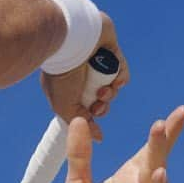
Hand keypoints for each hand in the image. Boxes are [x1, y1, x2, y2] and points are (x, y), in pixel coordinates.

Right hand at [41, 12, 130, 141]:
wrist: (69, 44)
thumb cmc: (61, 76)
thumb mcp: (65, 106)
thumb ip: (81, 123)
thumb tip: (99, 138)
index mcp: (70, 90)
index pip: (87, 108)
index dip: (93, 114)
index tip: (92, 114)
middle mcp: (83, 78)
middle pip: (102, 99)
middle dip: (103, 104)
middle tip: (99, 101)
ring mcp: (97, 64)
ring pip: (112, 86)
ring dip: (111, 92)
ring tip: (105, 88)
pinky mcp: (111, 52)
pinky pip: (122, 70)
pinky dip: (121, 77)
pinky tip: (116, 79)